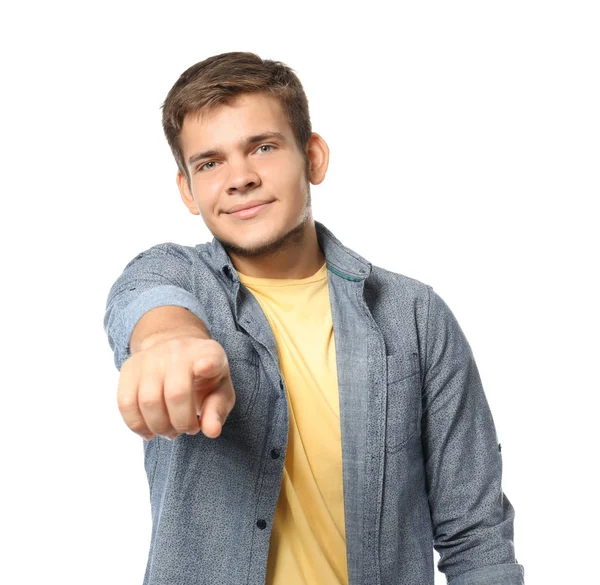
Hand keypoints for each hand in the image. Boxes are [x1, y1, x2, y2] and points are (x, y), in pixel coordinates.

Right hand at [117, 334, 235, 440]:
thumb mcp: (220, 392)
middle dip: (182, 423)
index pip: (210, 356)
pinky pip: (125, 403)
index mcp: (209, 353)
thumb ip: (217, 411)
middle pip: (176, 393)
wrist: (175, 355)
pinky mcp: (129, 367)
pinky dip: (136, 425)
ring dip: (159, 427)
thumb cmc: (203, 379)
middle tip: (187, 429)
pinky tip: (149, 431)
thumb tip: (211, 431)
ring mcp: (151, 356)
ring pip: (148, 401)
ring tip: (170, 431)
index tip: (206, 367)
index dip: (209, 363)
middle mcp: (179, 349)